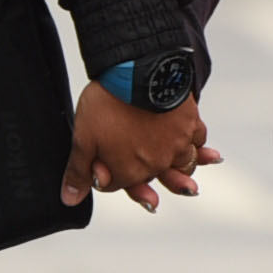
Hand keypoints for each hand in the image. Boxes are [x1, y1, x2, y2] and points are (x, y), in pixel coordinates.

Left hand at [63, 85, 214, 210]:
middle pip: (152, 179)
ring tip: (189, 185)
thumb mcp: (83, 138)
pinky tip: (203, 149)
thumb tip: (69, 200)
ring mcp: (177, 145)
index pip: (118, 184)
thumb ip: (78, 171)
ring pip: (182, 165)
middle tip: (151, 202)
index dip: (107, 175)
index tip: (100, 165)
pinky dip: (199, 146)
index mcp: (131, 171)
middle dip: (145, 187)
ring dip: (182, 174)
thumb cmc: (109, 103)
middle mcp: (158, 164)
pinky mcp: (191, 124)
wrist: (138, 70)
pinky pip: (198, 140)